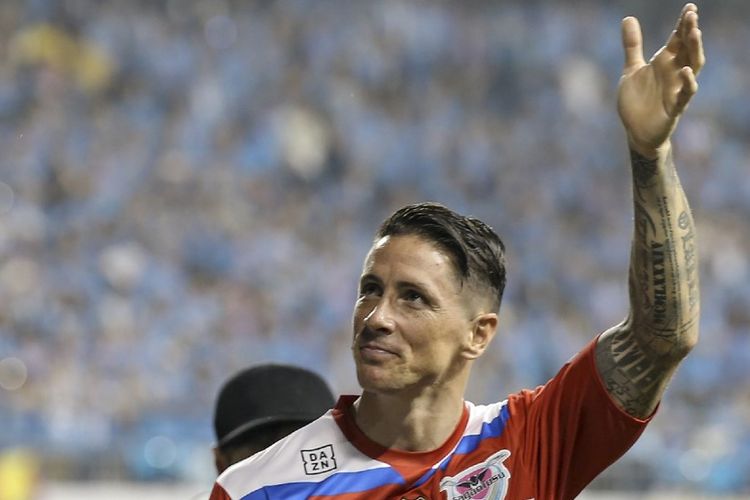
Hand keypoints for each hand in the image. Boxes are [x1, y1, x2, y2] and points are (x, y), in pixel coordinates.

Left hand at [617, 3, 704, 157]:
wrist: (636, 131)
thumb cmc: (637, 100)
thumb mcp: (631, 69)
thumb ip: (632, 46)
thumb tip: (628, 17)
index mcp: (664, 62)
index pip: (677, 39)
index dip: (683, 24)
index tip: (690, 8)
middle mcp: (674, 73)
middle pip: (688, 49)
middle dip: (690, 32)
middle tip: (692, 15)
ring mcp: (677, 89)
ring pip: (693, 67)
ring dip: (695, 50)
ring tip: (694, 33)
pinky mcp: (675, 107)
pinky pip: (686, 94)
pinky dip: (687, 82)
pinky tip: (686, 70)